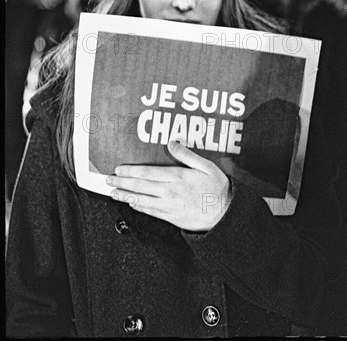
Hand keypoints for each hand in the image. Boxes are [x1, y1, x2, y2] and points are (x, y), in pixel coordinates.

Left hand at [106, 140, 231, 231]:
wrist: (225, 215)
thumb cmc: (217, 189)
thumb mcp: (207, 166)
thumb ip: (187, 154)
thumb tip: (172, 143)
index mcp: (177, 177)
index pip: (148, 173)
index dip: (131, 171)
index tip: (119, 169)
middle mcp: (170, 192)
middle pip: (140, 186)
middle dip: (122, 183)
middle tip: (108, 180)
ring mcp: (169, 206)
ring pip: (141, 200)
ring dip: (125, 196)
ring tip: (113, 193)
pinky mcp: (171, 217)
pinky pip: (150, 211)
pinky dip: (138, 207)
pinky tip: (131, 203)